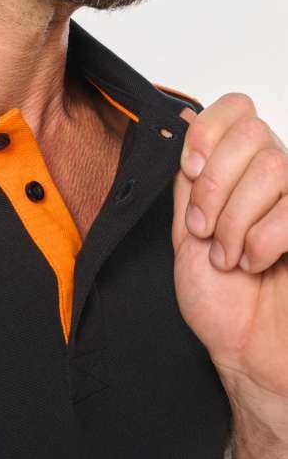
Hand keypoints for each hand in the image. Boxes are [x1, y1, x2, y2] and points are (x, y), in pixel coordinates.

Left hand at [172, 93, 287, 405]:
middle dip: (214, 187)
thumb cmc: (218, 298)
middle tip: (203, 230)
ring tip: (227, 255)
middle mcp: (275, 177)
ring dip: (235, 219)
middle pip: (252, 134)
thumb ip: (189, 179)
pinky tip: (255, 262)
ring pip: (272, 166)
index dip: (209, 132)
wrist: (246, 349)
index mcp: (240, 172)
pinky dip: (263, 238)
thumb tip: (184, 120)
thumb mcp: (186, 230)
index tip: (190, 170)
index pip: (237, 109)